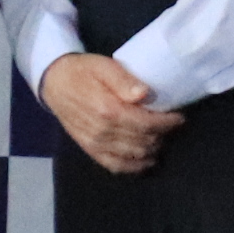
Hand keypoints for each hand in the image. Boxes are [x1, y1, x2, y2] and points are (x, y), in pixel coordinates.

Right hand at [40, 53, 181, 177]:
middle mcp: (103, 131)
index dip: (167, 123)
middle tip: (170, 124)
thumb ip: (123, 80)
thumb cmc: (82, 71)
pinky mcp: (90, 150)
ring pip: (134, 155)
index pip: (146, 123)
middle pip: (144, 141)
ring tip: (161, 137)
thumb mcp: (103, 66)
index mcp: (107, 109)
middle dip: (163, 134)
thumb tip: (145, 94)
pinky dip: (135, 167)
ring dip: (153, 148)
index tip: (179, 117)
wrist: (54, 83)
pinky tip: (146, 160)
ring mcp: (96, 144)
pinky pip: (116, 166)